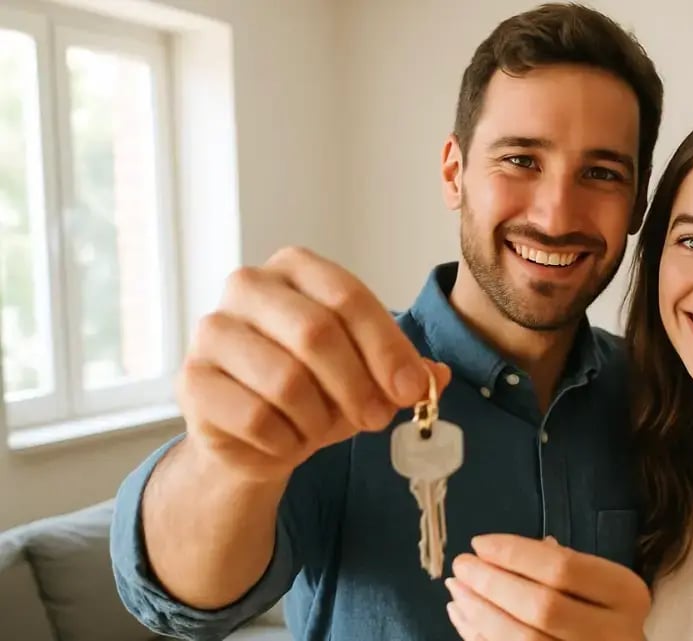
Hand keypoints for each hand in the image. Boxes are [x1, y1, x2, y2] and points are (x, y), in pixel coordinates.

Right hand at [179, 245, 450, 481]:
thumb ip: (404, 371)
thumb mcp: (370, 375)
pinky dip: (286, 441)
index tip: (411, 389)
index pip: (347, 297)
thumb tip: (435, 376)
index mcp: (296, 268)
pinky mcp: (191, 381)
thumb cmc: (318, 389)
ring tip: (323, 429)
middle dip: (357, 385)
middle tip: (376, 419)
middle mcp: (247, 286)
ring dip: (319, 419)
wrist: (256, 435)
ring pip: (285, 381)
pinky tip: (288, 441)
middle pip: (315, 332)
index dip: (386, 347)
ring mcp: (212, 331)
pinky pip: (256, 419)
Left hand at [446, 534, 650, 640]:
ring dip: (480, 612)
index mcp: (626, 595)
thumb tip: (496, 553)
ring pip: (522, 639)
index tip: (480, 543)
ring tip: (456, 589)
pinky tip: (463, 616)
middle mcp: (614, 633)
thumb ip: (560, 566)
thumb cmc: (605, 612)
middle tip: (461, 566)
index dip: (516, 554)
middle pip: (542, 606)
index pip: (564, 568)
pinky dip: (480, 636)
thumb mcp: (598, 584)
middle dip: (493, 583)